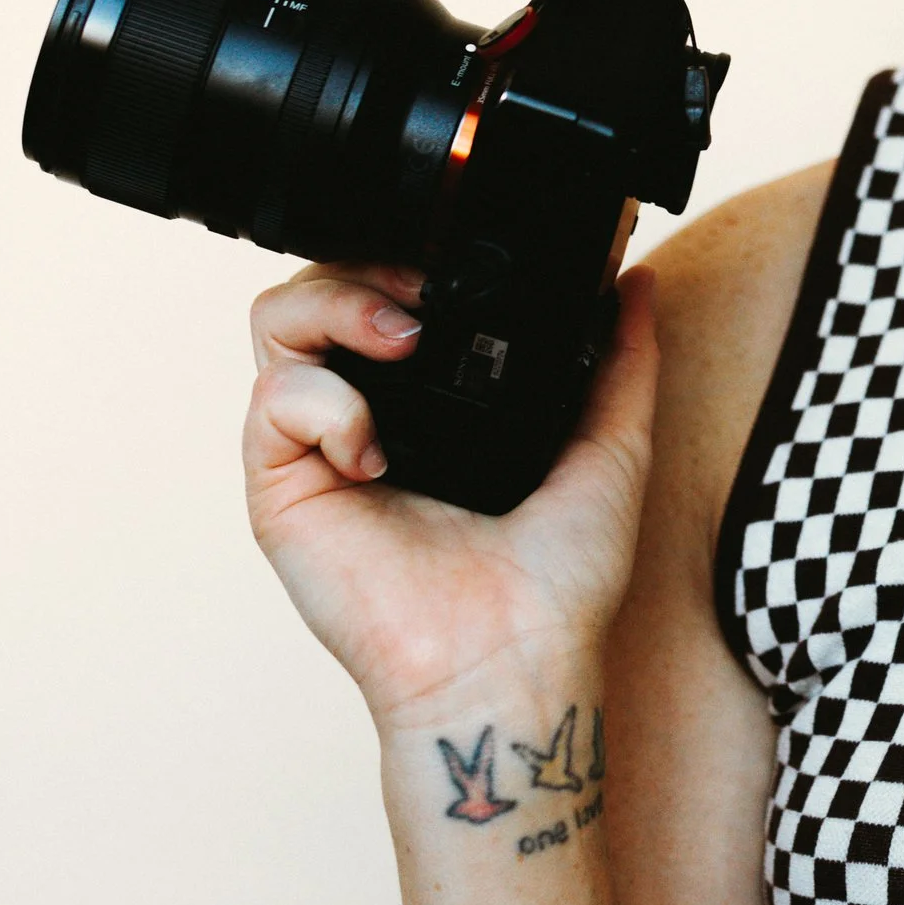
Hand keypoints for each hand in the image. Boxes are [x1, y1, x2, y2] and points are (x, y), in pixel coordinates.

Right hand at [242, 265, 659, 725]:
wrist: (513, 662)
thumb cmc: (558, 584)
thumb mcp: (610, 450)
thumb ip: (622, 363)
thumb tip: (632, 283)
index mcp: (430, 400)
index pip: (388, 288)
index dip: (406, 249)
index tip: (454, 242)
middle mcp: (366, 412)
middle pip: (322, 285)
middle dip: (371, 265)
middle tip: (429, 293)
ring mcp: (319, 448)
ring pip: (278, 320)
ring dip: (341, 306)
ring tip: (405, 343)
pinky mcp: (280, 488)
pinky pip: (272, 399)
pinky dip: (326, 403)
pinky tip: (376, 451)